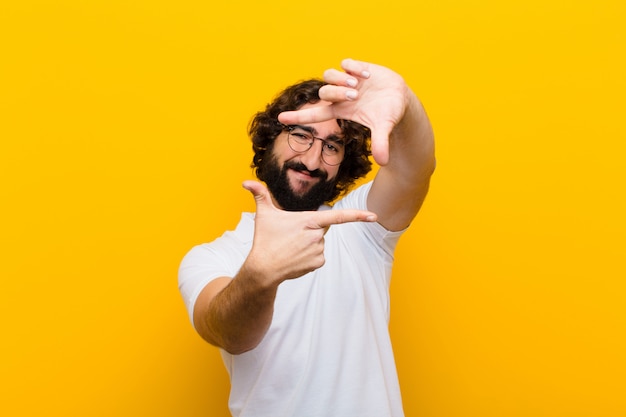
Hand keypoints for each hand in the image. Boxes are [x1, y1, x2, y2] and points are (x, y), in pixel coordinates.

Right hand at [242, 180, 376, 283]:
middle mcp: (317, 235)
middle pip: (321, 227)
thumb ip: (259, 194)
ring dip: (308, 243)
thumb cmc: (264, 240)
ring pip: (319, 242)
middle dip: (310, 229)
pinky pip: (319, 255)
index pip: (338, 216)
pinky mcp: (318, 263)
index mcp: (308, 220)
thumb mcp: (263, 215)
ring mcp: (319, 250)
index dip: (358, 215)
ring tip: (291, 247)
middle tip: (292, 235)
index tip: (374, 216)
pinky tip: (296, 257)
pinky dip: (309, 256)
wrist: (263, 269)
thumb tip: (245, 182)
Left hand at [277, 58, 412, 165]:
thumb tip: (384, 162)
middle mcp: (340, 95)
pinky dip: (354, 68)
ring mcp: (347, 80)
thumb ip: (381, 143)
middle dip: (337, 92)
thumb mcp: (384, 128)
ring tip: (359, 85)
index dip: (298, 117)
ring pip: (329, 75)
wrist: (399, 97)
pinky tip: (368, 75)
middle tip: (356, 95)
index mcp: (341, 111)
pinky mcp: (356, 68)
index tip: (280, 119)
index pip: (314, 114)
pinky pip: (346, 63)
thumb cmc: (387, 114)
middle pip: (324, 92)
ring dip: (341, 80)